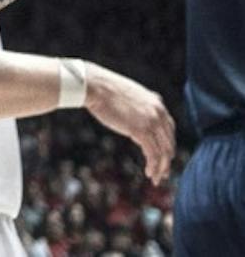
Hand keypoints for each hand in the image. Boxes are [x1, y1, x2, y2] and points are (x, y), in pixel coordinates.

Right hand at [83, 63, 174, 185]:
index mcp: (157, 103)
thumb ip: (139, 107)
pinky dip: (153, 166)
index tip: (163, 157)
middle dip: (167, 160)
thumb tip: (136, 119)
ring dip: (161, 167)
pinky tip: (148, 173)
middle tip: (162, 173)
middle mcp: (159, 112)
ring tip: (155, 178)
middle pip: (169, 142)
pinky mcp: (141, 130)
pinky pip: (153, 154)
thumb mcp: (129, 96)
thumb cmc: (104, 89)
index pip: (169, 129)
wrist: (94, 85)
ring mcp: (151, 121)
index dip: (167, 145)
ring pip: (164, 151)